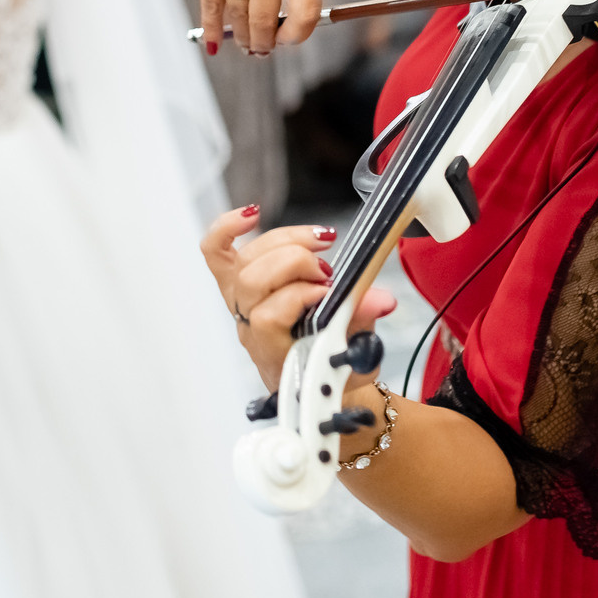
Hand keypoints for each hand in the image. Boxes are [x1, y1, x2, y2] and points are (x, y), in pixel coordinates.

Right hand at [193, 0, 321, 55]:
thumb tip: (282, 20)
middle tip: (264, 48)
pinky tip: (213, 42)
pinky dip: (211, 27)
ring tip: (246, 43)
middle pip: (265, 23)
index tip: (290, 38)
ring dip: (241, 37)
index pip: (304, 16)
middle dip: (265, 43)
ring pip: (236, 18)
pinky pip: (209, 4)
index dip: (297, 36)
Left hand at [199, 206, 393, 393]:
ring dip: (283, 242)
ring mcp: (239, 303)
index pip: (268, 316)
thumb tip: (380, 299)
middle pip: (252, 280)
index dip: (298, 296)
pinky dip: (228, 228)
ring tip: (318, 243)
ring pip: (243, 261)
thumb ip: (363, 323)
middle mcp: (249, 326)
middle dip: (294, 264)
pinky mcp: (235, 284)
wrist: (311, 382)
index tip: (329, 292)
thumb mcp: (355, 356)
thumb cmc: (326, 372)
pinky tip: (252, 215)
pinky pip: (217, 252)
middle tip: (326, 270)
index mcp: (273, 351)